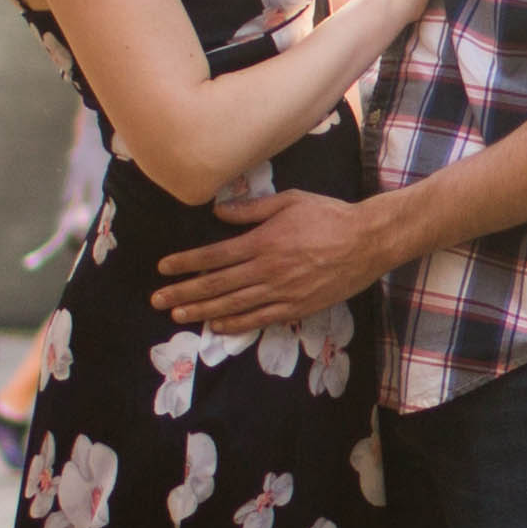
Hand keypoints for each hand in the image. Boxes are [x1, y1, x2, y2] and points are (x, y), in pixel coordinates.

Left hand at [151, 185, 394, 334]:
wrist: (368, 241)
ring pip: (234, 305)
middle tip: (158, 300)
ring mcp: (282, 291)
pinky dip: (236, 324)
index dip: (186, 263)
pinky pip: (260, 318)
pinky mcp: (297, 306)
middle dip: (184, 292)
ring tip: (178, 315)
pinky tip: (217, 326)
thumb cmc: (329, 215)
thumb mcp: (290, 201)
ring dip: (203, 311)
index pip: (214, 256)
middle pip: (217, 284)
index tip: (163, 268)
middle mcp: (267, 270)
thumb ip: (252, 209)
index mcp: (263, 242)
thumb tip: (218, 212)